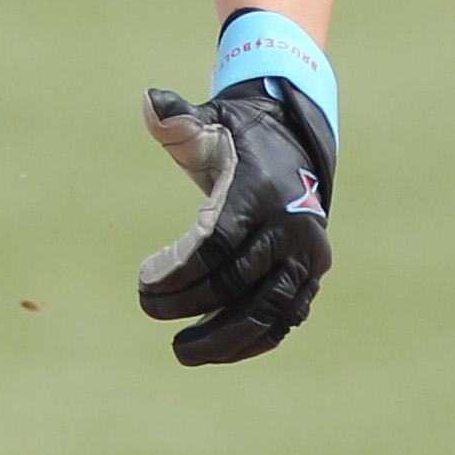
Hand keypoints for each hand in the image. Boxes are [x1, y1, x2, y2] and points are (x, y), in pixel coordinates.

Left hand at [137, 81, 333, 365]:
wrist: (293, 147)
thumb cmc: (235, 138)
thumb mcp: (208, 120)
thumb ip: (176, 117)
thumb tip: (150, 102)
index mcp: (261, 193)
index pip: (218, 245)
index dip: (180, 271)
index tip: (143, 281)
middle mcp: (291, 229)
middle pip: (238, 282)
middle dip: (189, 303)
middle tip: (148, 308)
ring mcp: (306, 257)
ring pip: (268, 311)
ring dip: (224, 338)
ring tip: (182, 351)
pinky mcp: (312, 277)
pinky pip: (286, 319)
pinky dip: (253, 341)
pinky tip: (218, 351)